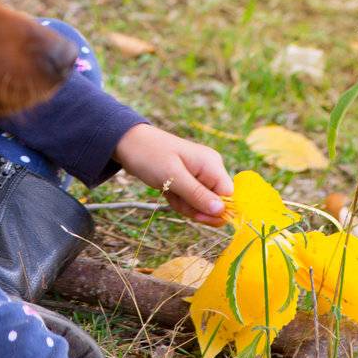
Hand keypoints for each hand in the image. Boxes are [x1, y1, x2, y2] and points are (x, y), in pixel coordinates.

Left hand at [113, 123, 232, 224]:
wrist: (128, 143)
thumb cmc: (150, 155)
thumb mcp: (173, 177)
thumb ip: (198, 195)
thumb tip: (222, 212)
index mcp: (212, 164)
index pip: (229, 197)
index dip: (216, 211)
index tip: (196, 214)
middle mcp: (210, 170)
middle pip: (214, 205)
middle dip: (193, 208)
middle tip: (174, 195)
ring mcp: (200, 176)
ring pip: (201, 206)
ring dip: (182, 204)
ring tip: (167, 189)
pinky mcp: (189, 182)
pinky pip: (190, 201)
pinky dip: (177, 200)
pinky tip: (166, 189)